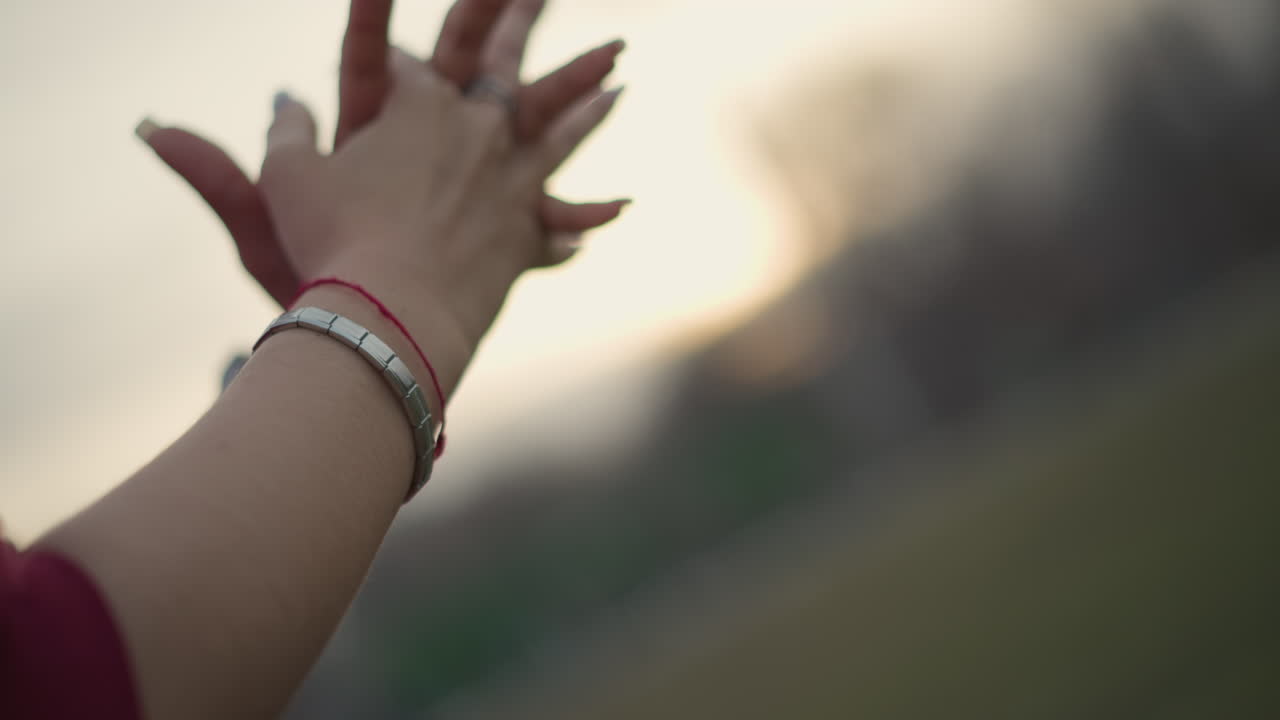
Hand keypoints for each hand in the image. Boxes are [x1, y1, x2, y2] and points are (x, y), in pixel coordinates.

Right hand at [262, 40, 621, 377]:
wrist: (390, 312)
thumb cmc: (332, 239)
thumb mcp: (287, 178)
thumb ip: (286, 132)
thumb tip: (284, 100)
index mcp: (419, 104)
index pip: (409, 64)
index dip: (393, 53)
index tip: (388, 53)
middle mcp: (477, 130)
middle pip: (506, 64)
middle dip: (521, 21)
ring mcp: (510, 180)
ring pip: (559, 128)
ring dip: (587, 95)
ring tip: (617, 72)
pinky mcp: (525, 232)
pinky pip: (565, 216)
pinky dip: (590, 212)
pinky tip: (619, 206)